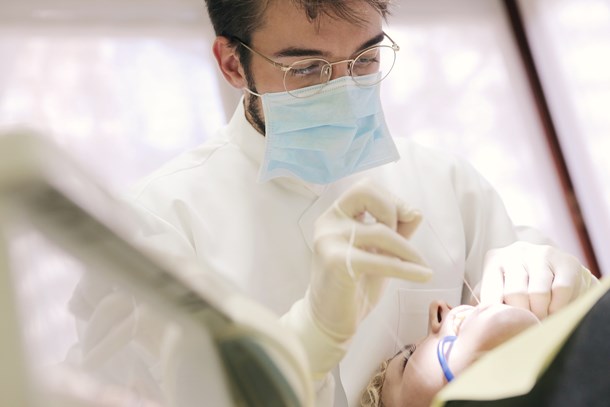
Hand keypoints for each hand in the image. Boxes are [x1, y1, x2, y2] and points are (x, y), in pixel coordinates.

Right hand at [281, 179, 432, 378]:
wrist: (329, 320)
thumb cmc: (354, 284)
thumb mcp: (378, 252)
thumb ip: (396, 230)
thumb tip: (416, 212)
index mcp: (335, 215)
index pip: (365, 188)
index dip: (391, 199)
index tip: (407, 219)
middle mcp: (328, 222)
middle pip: (367, 193)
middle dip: (393, 210)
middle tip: (403, 239)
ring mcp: (329, 241)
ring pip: (380, 231)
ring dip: (408, 250)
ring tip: (421, 267)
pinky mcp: (336, 263)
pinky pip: (381, 260)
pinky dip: (407, 268)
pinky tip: (423, 275)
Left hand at [480, 241, 597, 318]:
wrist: (558, 271)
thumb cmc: (521, 285)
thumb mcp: (498, 288)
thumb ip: (484, 301)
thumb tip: (466, 321)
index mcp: (494, 260)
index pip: (490, 293)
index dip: (498, 315)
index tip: (503, 329)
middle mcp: (516, 253)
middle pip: (515, 294)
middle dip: (521, 316)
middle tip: (524, 326)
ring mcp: (541, 254)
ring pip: (538, 293)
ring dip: (540, 313)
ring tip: (539, 320)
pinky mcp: (566, 261)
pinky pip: (560, 290)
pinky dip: (558, 308)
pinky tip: (555, 312)